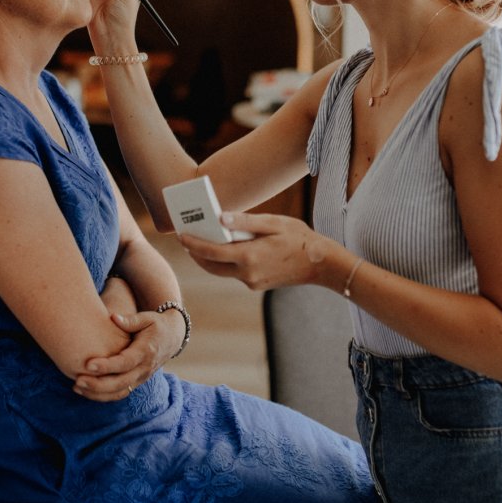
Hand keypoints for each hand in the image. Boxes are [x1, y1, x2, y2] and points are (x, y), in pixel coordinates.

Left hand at [73, 309, 177, 401]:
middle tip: (77, 380)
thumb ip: (131, 320)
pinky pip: (119, 394)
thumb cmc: (156, 324)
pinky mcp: (137, 382)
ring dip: (97, 393)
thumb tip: (113, 317)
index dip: (106, 366)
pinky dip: (102, 396)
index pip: (125, 363)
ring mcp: (141, 378)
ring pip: (119, 392)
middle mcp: (144, 368)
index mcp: (146, 351)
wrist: (172, 338)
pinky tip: (85, 390)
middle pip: (121, 383)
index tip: (88, 365)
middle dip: (98, 384)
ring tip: (77, 387)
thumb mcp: (147, 318)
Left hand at [180, 211, 330, 291]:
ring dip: (210, 259)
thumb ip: (246, 221)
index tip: (181, 235)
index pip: (211, 252)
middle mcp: (247, 274)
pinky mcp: (257, 285)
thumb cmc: (299, 238)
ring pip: (222, 271)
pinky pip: (235, 272)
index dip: (193, 243)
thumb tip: (221, 217)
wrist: (321, 264)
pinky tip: (226, 248)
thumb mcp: (274, 223)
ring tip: (201, 242)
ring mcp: (252, 282)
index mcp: (249, 257)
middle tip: (185, 239)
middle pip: (211, 266)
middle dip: (196, 253)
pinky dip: (227, 261)